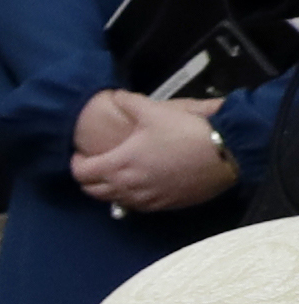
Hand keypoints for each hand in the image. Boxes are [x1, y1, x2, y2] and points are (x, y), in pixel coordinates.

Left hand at [71, 87, 237, 213]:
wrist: (227, 153)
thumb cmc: (188, 131)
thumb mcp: (155, 110)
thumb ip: (129, 103)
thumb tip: (115, 96)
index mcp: (120, 165)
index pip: (81, 174)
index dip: (76, 162)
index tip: (81, 153)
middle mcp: (129, 188)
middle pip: (92, 191)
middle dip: (88, 178)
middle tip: (94, 164)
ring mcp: (148, 200)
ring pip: (114, 201)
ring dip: (107, 189)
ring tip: (114, 173)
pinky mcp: (166, 205)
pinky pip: (137, 206)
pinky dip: (129, 197)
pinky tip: (138, 184)